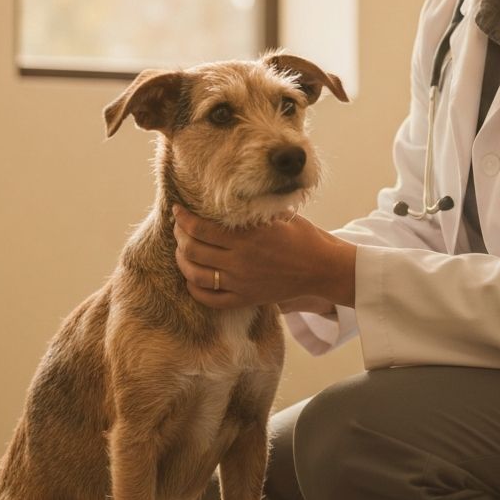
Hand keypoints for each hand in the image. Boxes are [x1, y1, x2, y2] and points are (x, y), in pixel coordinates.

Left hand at [172, 206, 356, 310]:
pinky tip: (192, 278)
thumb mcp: (279, 216)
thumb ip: (253, 211)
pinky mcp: (245, 299)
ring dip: (182, 261)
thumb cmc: (303, 237)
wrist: (322, 269)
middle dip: (179, 236)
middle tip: (179, 228)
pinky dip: (195, 288)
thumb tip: (230, 200)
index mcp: (247, 237)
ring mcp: (240, 283)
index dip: (183, 218)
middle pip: (192, 249)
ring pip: (195, 274)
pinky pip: (209, 299)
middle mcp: (240, 261)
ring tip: (182, 251)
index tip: (177, 211)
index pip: (201, 227)